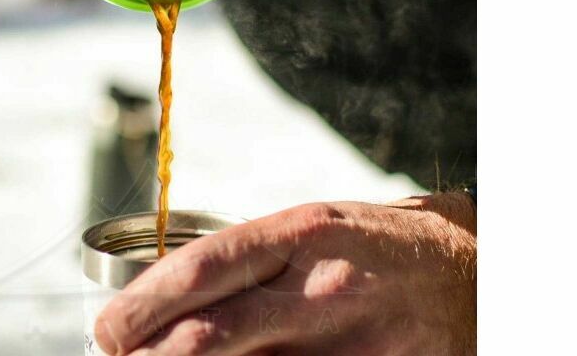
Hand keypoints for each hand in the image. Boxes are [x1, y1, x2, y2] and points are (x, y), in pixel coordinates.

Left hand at [95, 193, 476, 354]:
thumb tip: (173, 312)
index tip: (108, 326)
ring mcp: (347, 342)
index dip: (145, 302)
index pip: (205, 268)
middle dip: (150, 353)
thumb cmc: (373, 248)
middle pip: (214, 334)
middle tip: (116, 354)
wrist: (467, 271)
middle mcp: (319, 287)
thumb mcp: (310, 232)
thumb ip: (249, 268)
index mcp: (300, 234)